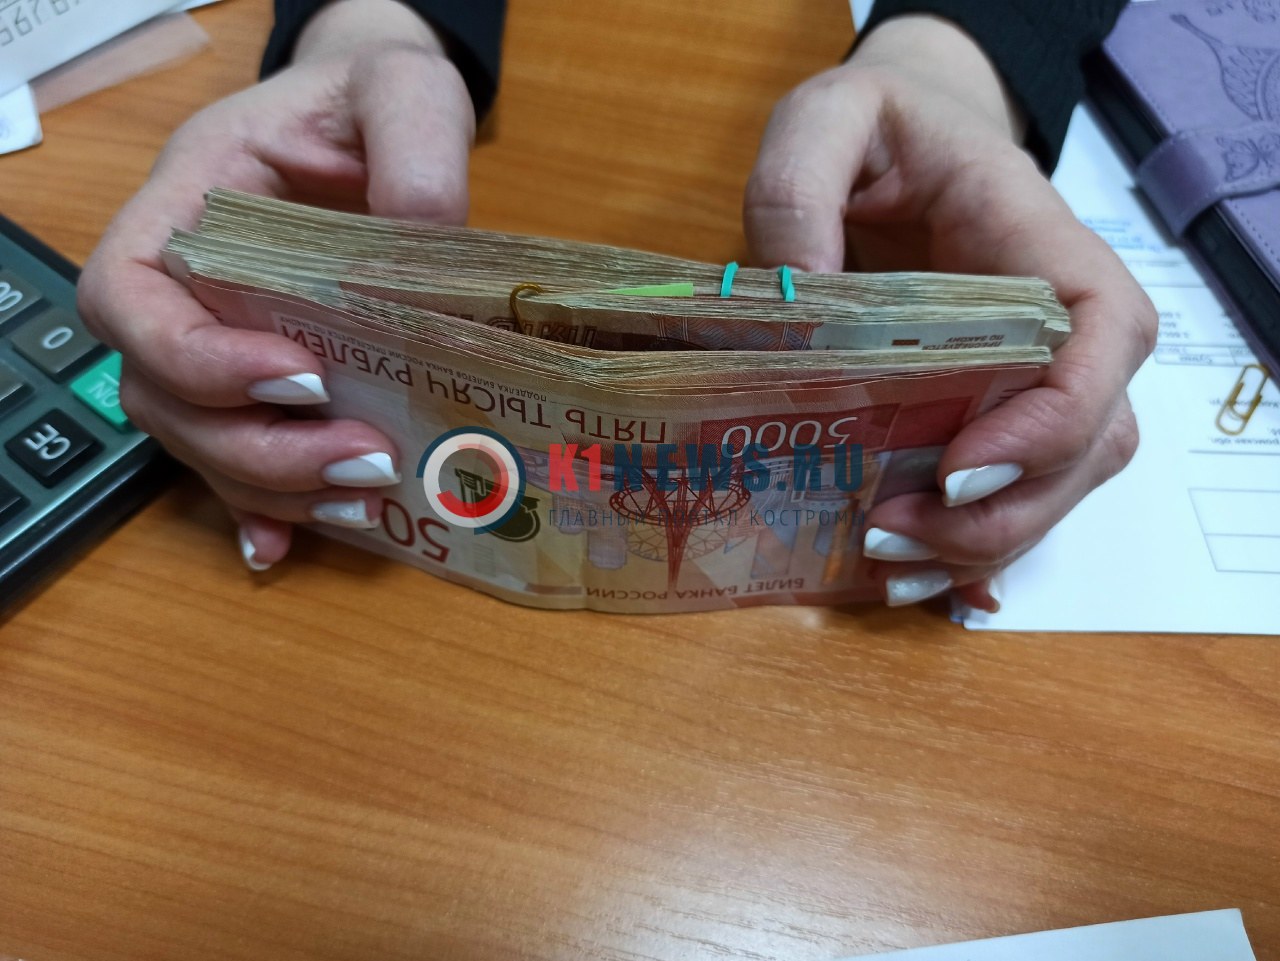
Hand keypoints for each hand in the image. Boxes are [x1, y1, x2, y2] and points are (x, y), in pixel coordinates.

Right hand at [77, 0, 475, 570]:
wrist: (378, 121)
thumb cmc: (371, 98)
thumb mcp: (403, 92)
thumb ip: (416, 148)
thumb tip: (425, 239)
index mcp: (186, 207)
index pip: (127, 295)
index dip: (193, 355)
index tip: (297, 375)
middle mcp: (185, 288)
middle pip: (161, 395)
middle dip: (255, 446)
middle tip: (366, 457)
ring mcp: (218, 342)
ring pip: (198, 443)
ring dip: (272, 489)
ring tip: (370, 498)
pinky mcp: (264, 385)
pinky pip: (235, 462)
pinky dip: (259, 515)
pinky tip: (287, 554)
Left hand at [743, 15, 1156, 610]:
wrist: (900, 140)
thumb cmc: (879, 126)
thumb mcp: (827, 121)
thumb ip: (798, 188)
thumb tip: (788, 295)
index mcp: (1045, 248)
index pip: (1103, 341)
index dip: (1052, 421)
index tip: (958, 468)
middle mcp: (1065, 328)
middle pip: (1089, 444)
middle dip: (1001, 514)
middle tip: (888, 532)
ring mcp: (1035, 378)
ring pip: (1055, 487)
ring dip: (979, 545)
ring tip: (881, 560)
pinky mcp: (993, 412)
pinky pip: (1011, 496)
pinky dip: (970, 553)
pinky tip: (916, 584)